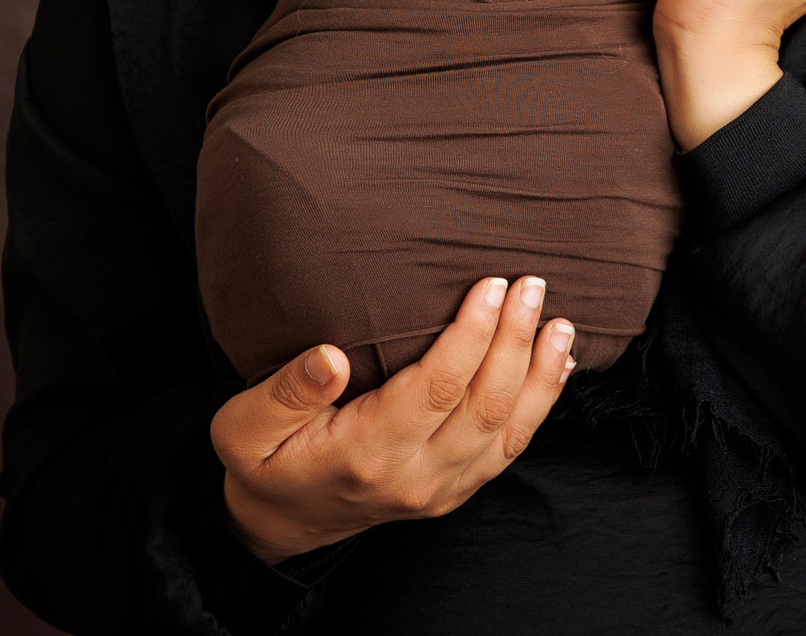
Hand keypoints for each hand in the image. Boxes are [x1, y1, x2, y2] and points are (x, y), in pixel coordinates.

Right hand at [211, 274, 575, 560]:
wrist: (279, 521)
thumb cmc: (263, 462)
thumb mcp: (245, 428)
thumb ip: (286, 392)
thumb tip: (328, 356)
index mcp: (365, 454)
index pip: (436, 390)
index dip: (471, 336)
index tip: (491, 286)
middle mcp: (413, 478)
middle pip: (483, 406)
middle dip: (515, 342)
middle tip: (531, 284)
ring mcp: (440, 489)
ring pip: (507, 432)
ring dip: (540, 375)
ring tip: (560, 323)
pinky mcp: (454, 489)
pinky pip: (508, 448)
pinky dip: (539, 406)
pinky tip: (557, 365)